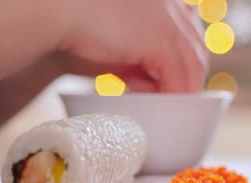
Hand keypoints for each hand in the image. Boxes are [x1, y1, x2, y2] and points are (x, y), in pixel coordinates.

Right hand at [0, 0, 208, 92]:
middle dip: (188, 79)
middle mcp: (170, 6)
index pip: (190, 35)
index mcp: (163, 3)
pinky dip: (170, 91)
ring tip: (161, 104)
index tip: (174, 84)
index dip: (186, 63)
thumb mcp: (120, 50)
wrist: (54, 18)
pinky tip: (151, 98)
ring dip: (180, 88)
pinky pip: (177, 73)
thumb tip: (153, 83)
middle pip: (196, 49)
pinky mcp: (158, 37)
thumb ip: (141, 63)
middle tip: (171, 99)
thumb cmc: (78, 32)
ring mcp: (167, 18)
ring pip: (192, 62)